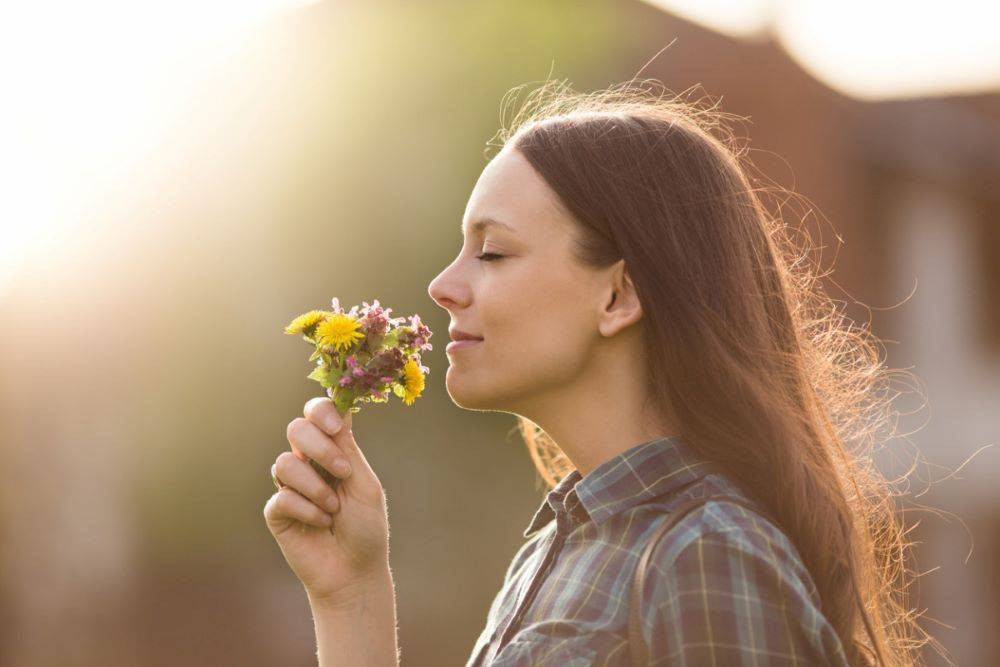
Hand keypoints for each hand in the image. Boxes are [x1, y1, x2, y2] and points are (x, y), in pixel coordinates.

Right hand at [264, 396, 389, 602]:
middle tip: (343, 472)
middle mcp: (308, 463)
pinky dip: (308, 510)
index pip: (318, 414)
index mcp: (334, 451)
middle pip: (297, 429)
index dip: (322, 411)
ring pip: (285, 462)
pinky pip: (282, 496)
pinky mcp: (276, 511)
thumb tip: (339, 407)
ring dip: (316, 487)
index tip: (336, 426)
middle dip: (321, 448)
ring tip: (333, 509)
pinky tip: (321, 523)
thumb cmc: (366, 528)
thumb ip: (348, 448)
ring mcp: (290, 486)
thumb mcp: (364, 483)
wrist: (355, 571)